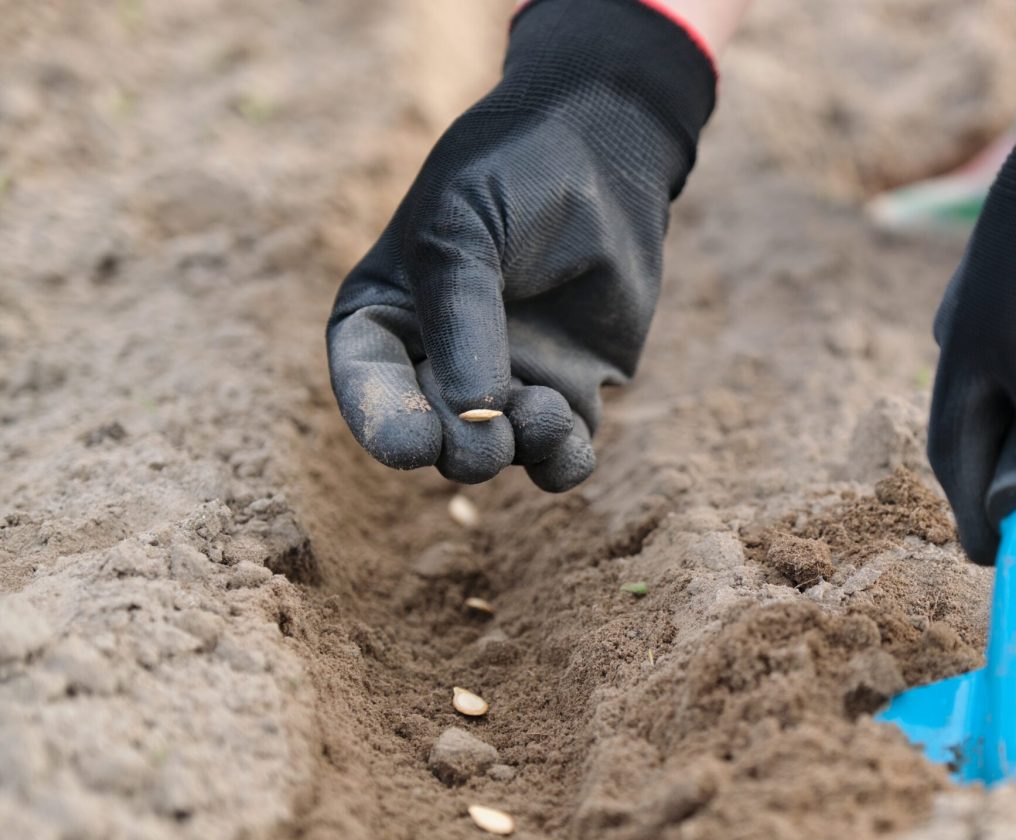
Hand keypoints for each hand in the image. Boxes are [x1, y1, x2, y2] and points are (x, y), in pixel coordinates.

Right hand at [326, 0, 714, 486]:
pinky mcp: (568, 394)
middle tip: (490, 427)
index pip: (368, 392)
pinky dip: (562, 461)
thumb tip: (476, 412)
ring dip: (515, 449)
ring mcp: (506, 385)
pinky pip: (558, 460)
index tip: (414, 444)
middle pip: (436, 440)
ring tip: (542, 410)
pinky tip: (568, 429)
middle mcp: (439, 363)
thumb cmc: (510, 179)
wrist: (599, 155)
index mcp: (386, 320)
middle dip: (461, 444)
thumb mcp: (461, 230)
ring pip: (497, 457)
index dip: (386, 428)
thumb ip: (462, 319)